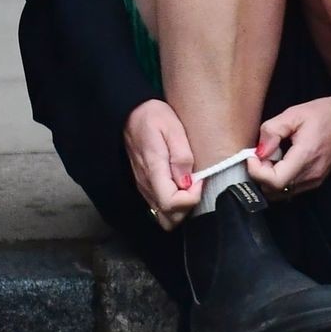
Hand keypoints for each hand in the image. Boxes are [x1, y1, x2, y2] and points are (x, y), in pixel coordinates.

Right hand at [124, 100, 198, 231]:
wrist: (130, 113)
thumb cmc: (152, 117)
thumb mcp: (172, 128)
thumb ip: (181, 156)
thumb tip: (188, 182)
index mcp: (153, 170)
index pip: (171, 205)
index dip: (191, 198)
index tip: (199, 180)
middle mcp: (146, 185)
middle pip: (170, 218)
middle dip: (187, 207)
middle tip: (196, 183)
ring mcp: (144, 188)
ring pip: (165, 216)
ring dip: (181, 206)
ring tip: (189, 183)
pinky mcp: (145, 186)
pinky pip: (160, 207)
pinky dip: (174, 203)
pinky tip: (181, 183)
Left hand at [246, 94, 330, 198]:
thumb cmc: (326, 112)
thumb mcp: (295, 113)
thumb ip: (272, 130)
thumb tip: (258, 151)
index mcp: (306, 157)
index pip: (274, 182)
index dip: (256, 171)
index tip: (252, 155)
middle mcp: (311, 175)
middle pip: (274, 191)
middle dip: (260, 175)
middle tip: (260, 153)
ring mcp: (315, 181)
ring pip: (281, 193)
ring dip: (269, 178)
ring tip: (271, 155)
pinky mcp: (317, 180)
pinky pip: (291, 188)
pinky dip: (280, 179)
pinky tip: (282, 160)